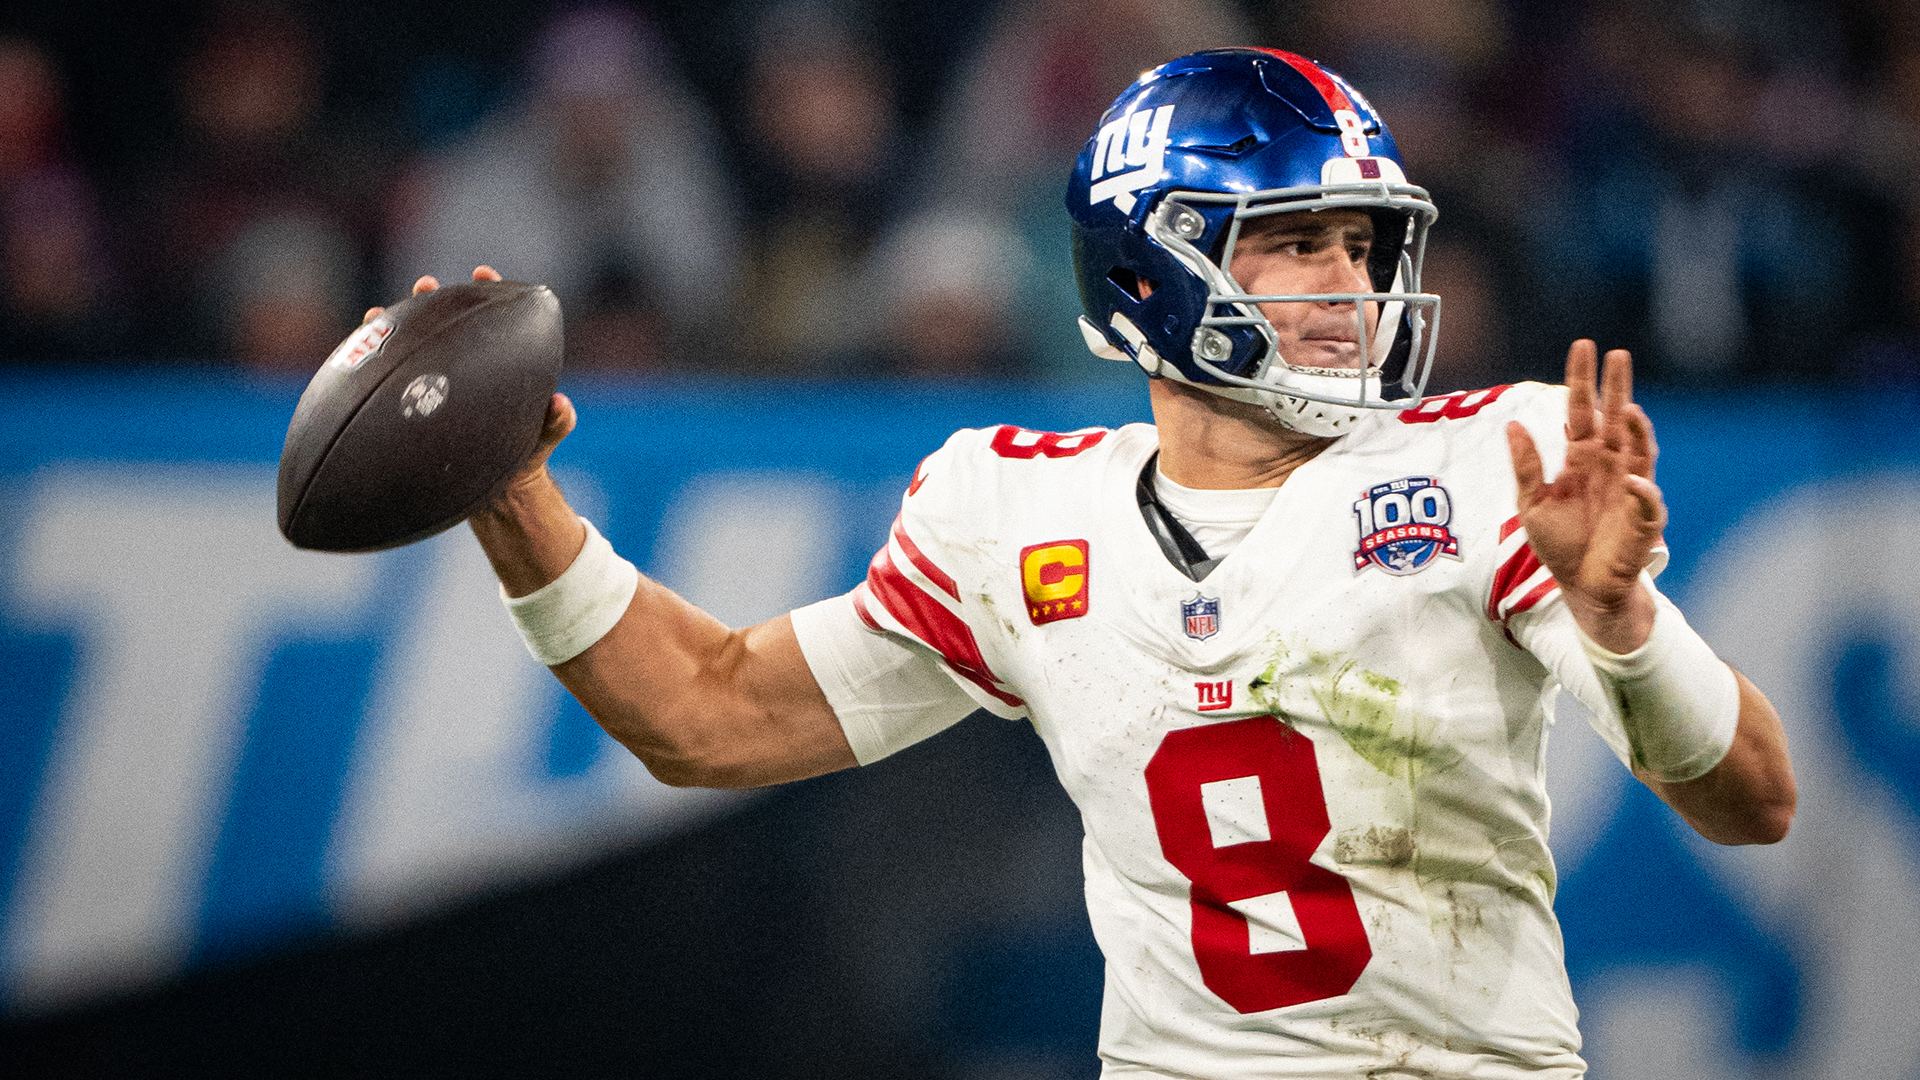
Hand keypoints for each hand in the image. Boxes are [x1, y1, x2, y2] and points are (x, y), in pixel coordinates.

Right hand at [371, 265, 577, 509]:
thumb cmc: (524, 457)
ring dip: (396, 327)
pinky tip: (354, 358)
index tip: (483, 273)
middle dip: (436, 299)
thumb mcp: (541, 440)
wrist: (495, 490)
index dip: (490, 291)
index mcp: (498, 363)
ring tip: (377, 312)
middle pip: (450, 323)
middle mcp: (465, 366)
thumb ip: (556, 423)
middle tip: (426, 284)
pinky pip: (393, 382)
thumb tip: (562, 405)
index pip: (495, 317)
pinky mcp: (415, 404)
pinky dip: (375, 367)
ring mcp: (438, 383)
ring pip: (415, 347)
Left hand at [1506, 340, 1664, 652]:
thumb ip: (1525, 466)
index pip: (1581, 411)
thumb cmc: (1560, 544)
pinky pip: (1646, 501)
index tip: (1583, 346)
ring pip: (1640, 450)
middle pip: (1616, 418)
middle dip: (1617, 388)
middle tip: (1618, 354)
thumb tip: (1511, 424)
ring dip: (1638, 430)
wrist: (1582, 586)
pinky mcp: (1642, 519)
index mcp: (1582, 459)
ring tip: (1631, 409)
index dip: (1582, 380)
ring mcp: (1630, 488)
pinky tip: (1632, 480)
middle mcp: (1610, 466)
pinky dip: (1642, 490)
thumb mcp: (1531, 503)